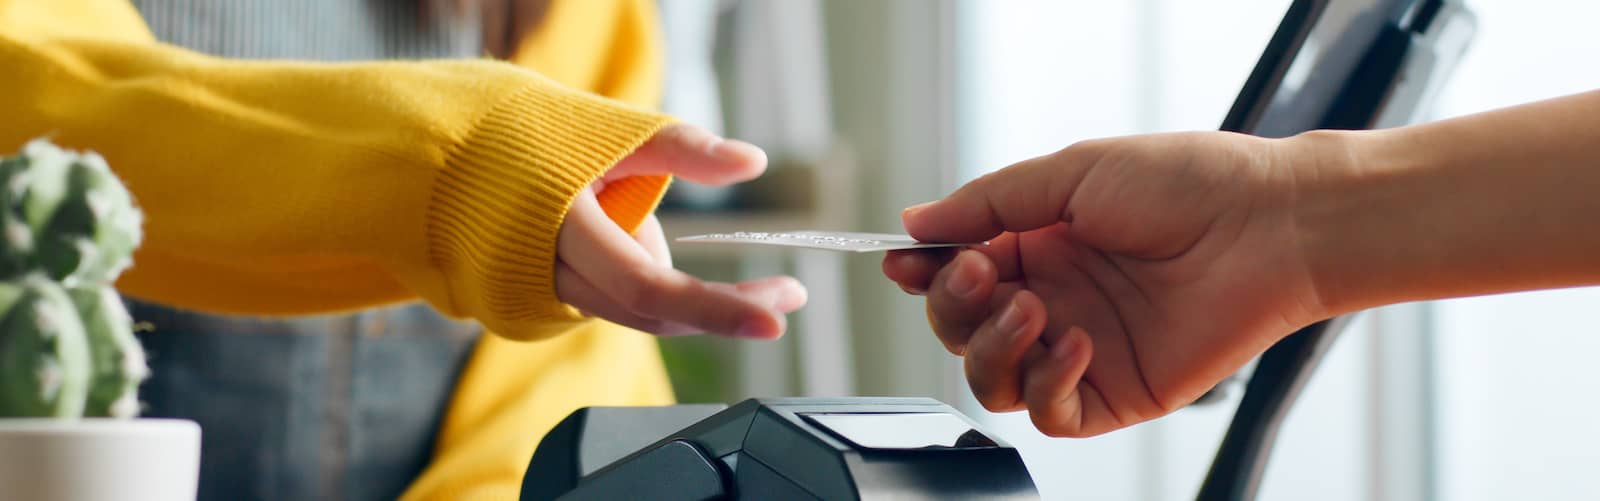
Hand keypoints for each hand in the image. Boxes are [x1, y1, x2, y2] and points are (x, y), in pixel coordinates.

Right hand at [557, 124, 806, 338]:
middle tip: (785, 292)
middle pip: (652, 313)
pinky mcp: (537, 306)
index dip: (717, 308)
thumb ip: (682, 147)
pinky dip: (632, 276)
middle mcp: (546, 276)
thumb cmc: (532, 135)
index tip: (780, 315)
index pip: (651, 287)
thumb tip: (753, 161)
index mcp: (561, 228)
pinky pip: (606, 300)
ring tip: (633, 208)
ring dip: (667, 278)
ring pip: (630, 309)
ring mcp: (537, 298)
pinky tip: (613, 234)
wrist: (451, 156)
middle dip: (724, 307)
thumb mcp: (612, 128)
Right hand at [883, 131, 1327, 436]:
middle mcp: (1052, 300)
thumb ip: (990, 203)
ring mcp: (1079, 350)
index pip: (954, 273)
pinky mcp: (1114, 393)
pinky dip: (1046, 383)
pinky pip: (1050, 412)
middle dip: (954, 306)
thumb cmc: (1189, 185)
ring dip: (993, 348)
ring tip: (1032, 308)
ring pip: (992, 380)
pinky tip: (1075, 343)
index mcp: (1037, 246)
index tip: (905, 261)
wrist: (1271, 225)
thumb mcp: (1074, 172)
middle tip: (979, 273)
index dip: (923, 272)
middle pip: (961, 330)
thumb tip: (916, 221)